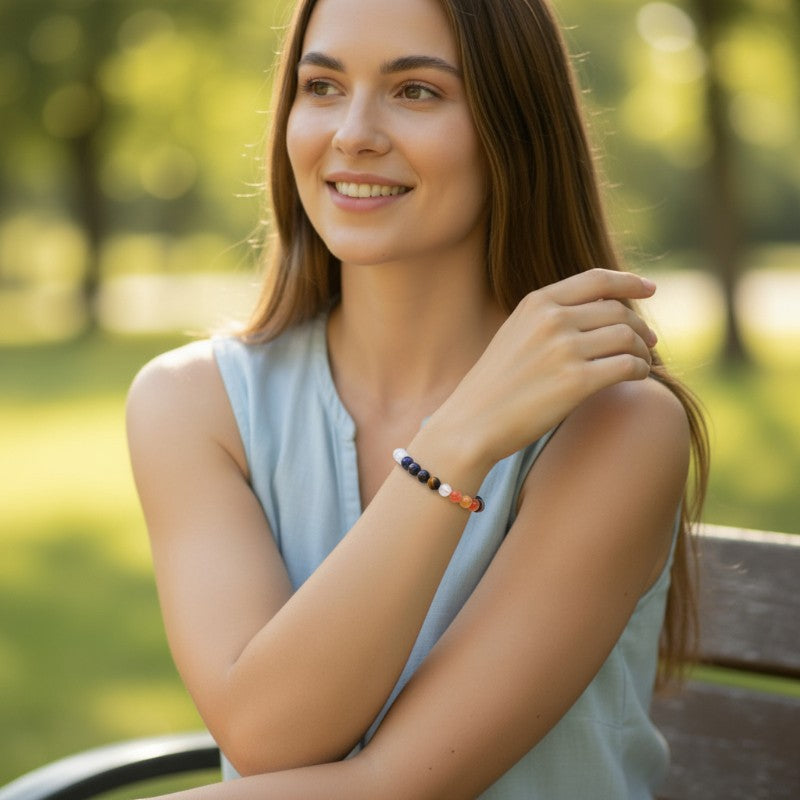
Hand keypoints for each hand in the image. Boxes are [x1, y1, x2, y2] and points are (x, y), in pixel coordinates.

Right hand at [436, 269, 658, 465]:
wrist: (472, 423)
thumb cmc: (495, 385)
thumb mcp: (515, 334)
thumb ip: (550, 318)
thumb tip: (600, 310)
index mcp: (537, 303)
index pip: (597, 280)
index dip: (629, 282)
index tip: (649, 289)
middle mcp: (552, 320)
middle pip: (617, 311)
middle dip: (639, 326)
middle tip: (648, 341)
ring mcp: (565, 349)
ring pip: (627, 337)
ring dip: (642, 350)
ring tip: (641, 363)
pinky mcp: (577, 382)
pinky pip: (627, 366)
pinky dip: (640, 370)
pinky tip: (637, 377)